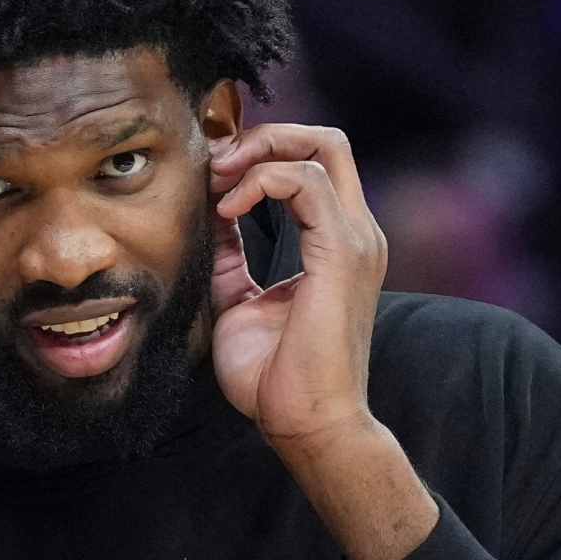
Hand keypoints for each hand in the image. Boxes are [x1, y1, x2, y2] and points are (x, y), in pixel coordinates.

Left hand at [207, 124, 434, 559]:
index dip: (258, 154)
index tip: (209, 176)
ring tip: (216, 184)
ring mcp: (355, 239)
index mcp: (334, 241)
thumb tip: (206, 209)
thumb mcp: (237, 295)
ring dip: (256, 154)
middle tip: (215, 163)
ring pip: (320, 147)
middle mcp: (354, 231)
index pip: (309, 163)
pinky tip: (227, 211)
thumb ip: (230, 250)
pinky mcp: (342, 253)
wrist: (304, 422)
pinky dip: (260, 182)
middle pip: (324, 141)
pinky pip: (305, 183)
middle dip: (263, 137)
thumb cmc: (272, 373)